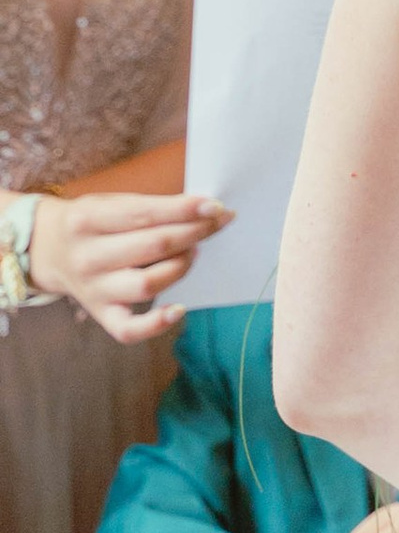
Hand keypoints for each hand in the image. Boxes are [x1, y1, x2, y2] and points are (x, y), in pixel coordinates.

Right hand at [30, 190, 229, 340]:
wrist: (47, 250)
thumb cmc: (92, 223)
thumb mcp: (110, 203)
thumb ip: (150, 207)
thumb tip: (206, 211)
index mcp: (88, 220)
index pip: (145, 214)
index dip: (185, 210)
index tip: (217, 207)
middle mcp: (88, 256)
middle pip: (153, 247)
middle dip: (194, 233)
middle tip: (217, 224)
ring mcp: (93, 289)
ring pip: (148, 284)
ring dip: (181, 267)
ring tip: (194, 252)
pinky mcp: (100, 314)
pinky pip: (129, 330)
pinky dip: (156, 324)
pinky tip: (178, 309)